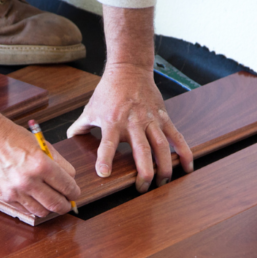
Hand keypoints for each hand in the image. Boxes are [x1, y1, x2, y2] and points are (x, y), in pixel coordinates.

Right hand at [0, 87, 79, 217]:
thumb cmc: (12, 137)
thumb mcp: (41, 144)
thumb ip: (58, 163)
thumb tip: (70, 179)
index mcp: (41, 164)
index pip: (68, 187)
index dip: (74, 192)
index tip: (74, 193)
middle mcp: (29, 180)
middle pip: (57, 204)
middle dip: (66, 205)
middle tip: (67, 202)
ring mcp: (16, 191)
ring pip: (42, 211)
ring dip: (49, 208)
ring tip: (50, 200)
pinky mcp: (5, 196)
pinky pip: (25, 209)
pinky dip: (33, 206)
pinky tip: (34, 198)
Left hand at [66, 4, 192, 192]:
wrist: (129, 69)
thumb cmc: (108, 91)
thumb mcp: (90, 108)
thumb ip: (80, 127)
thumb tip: (69, 140)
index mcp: (112, 122)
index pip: (107, 143)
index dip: (105, 158)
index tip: (104, 174)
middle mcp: (133, 122)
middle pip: (141, 150)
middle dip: (144, 171)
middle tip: (142, 188)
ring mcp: (151, 120)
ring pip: (162, 146)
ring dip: (164, 166)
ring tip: (164, 182)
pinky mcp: (164, 117)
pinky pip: (176, 137)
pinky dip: (184, 152)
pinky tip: (187, 167)